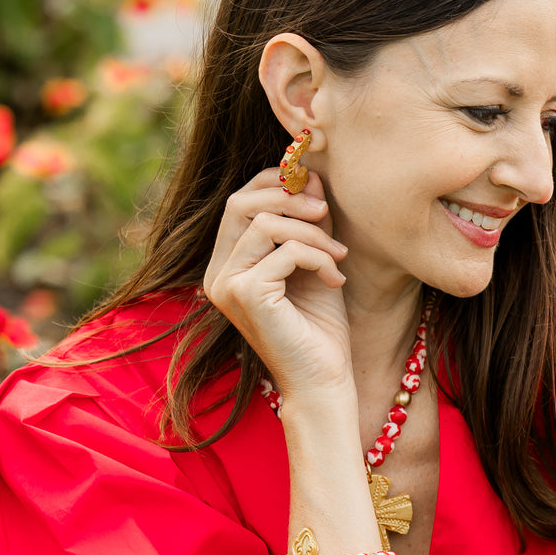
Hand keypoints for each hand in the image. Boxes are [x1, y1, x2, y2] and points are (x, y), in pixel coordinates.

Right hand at [203, 165, 352, 400]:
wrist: (324, 379)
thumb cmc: (319, 327)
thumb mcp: (316, 260)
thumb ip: (309, 220)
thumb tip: (310, 174)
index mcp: (226, 264)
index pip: (239, 201)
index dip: (275, 184)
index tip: (315, 191)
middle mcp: (217, 274)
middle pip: (240, 203)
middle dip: (290, 198)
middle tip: (326, 213)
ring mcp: (226, 285)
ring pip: (266, 223)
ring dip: (313, 234)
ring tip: (338, 257)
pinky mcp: (245, 294)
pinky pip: (285, 250)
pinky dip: (317, 257)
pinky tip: (336, 279)